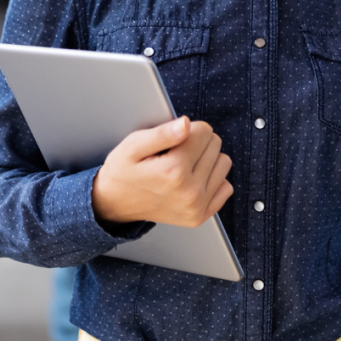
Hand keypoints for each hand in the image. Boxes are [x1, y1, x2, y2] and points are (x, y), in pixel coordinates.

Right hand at [92, 116, 232, 226]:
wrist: (114, 203)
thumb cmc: (122, 172)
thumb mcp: (133, 146)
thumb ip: (161, 133)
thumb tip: (185, 124)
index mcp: (173, 170)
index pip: (203, 131)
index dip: (187, 128)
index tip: (172, 137)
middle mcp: (189, 191)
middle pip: (215, 145)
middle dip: (197, 142)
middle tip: (174, 152)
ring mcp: (196, 206)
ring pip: (223, 163)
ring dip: (207, 159)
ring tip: (184, 165)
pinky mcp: (200, 216)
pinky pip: (226, 188)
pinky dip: (212, 180)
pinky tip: (192, 180)